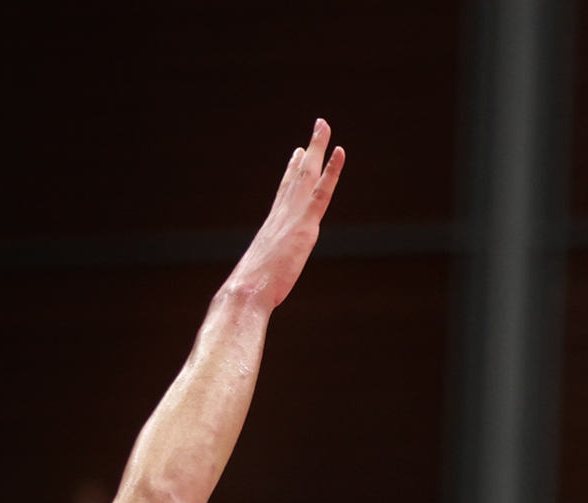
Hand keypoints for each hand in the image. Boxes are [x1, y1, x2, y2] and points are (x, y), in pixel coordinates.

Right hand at [218, 119, 345, 312]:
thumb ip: (266, 272)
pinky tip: (339, 152)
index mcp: (274, 225)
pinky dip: (331, 170)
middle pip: (297, 175)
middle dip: (308, 150)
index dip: (292, 170)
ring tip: (323, 125)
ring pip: (307, 174)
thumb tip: (259, 285)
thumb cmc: (251, 291)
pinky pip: (321, 190)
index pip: (285, 191)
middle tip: (318, 127)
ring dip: (317, 147)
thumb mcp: (262, 277)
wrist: (248, 290)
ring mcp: (293, 216)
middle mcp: (282, 213)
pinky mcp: (305, 225)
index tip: (297, 153)